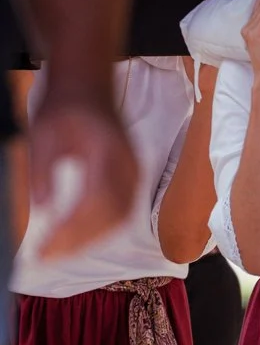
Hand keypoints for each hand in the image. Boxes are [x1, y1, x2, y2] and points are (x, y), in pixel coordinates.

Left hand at [25, 96, 136, 258]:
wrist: (88, 88)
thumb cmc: (65, 108)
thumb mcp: (42, 134)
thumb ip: (43, 171)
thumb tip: (42, 209)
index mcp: (107, 150)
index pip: (96, 199)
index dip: (72, 229)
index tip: (45, 247)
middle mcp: (127, 163)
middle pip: (112, 213)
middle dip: (80, 240)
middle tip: (47, 256)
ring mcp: (133, 169)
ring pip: (120, 215)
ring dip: (92, 238)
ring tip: (60, 250)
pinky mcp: (131, 175)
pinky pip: (123, 209)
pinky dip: (102, 228)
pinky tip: (78, 236)